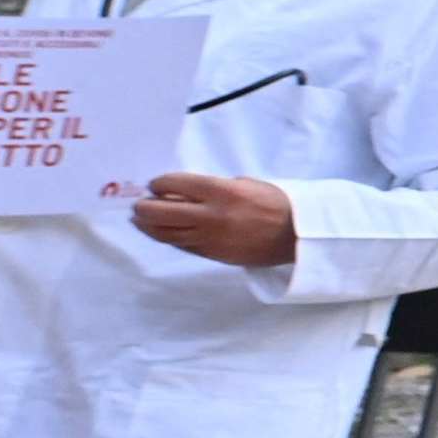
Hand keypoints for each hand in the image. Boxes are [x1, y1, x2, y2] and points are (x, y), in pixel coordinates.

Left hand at [129, 171, 296, 268]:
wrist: (297, 234)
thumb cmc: (275, 203)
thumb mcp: (246, 184)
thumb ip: (214, 188)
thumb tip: (184, 192)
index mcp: (222, 191)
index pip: (175, 184)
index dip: (159, 183)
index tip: (155, 184)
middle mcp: (211, 215)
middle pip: (161, 212)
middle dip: (145, 206)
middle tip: (140, 204)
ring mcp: (210, 238)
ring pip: (166, 233)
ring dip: (148, 225)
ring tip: (141, 220)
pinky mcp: (212, 254)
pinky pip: (182, 246)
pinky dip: (168, 238)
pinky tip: (162, 233)